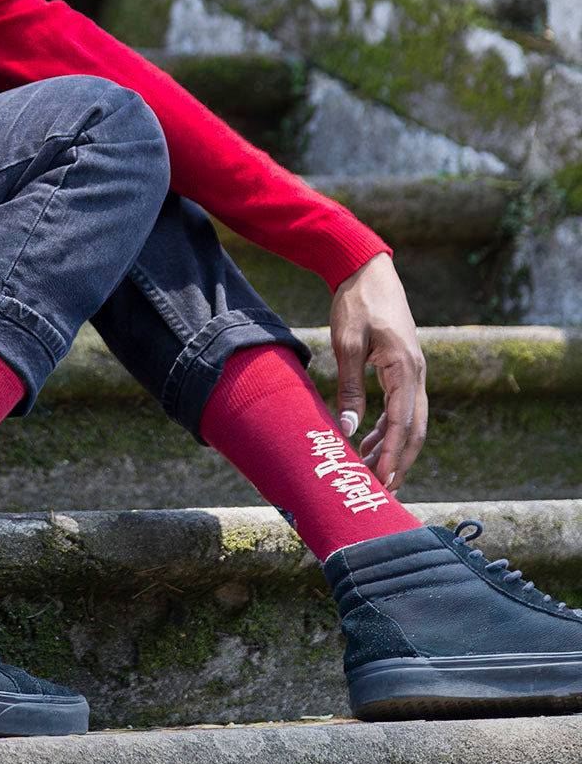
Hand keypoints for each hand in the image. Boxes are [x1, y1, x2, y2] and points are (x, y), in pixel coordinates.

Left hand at [329, 252, 426, 491]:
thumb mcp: (346, 345)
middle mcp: (417, 375)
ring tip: (371, 474)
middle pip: (415, 430)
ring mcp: (413, 374)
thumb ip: (349, 388)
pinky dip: (387, 431)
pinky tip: (367, 445)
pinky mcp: (403, 372)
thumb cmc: (356, 305)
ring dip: (393, 449)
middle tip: (383, 490)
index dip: (393, 454)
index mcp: (406, 369)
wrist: (368, 272)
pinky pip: (400, 410)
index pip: (402, 422)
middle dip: (401, 462)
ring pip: (410, 423)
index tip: (381, 479)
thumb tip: (348, 429)